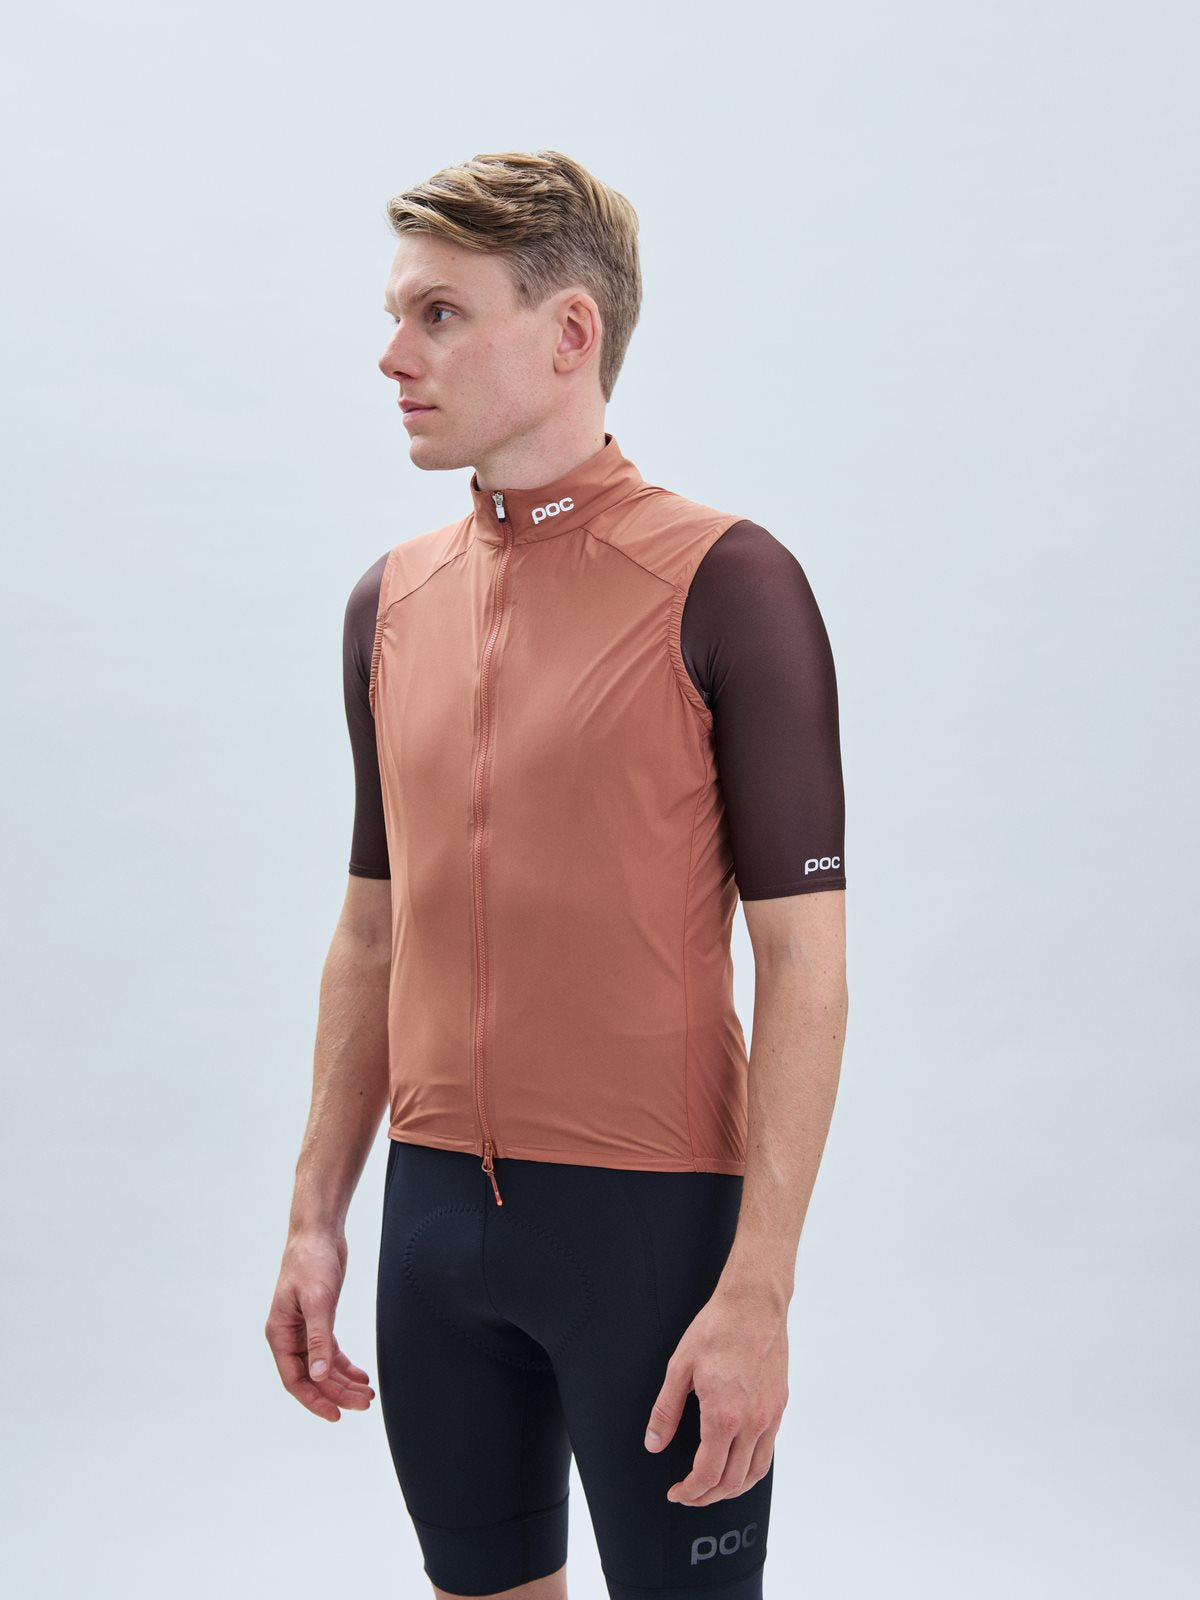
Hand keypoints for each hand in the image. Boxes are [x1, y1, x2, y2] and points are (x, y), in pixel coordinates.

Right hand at [264, 1230, 375, 1421]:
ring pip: (323, 1367)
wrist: (319, 1233)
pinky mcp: (320, 1320)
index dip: (314, 1400)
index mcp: (279, 1333)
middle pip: (312, 1377)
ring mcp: (304, 1329)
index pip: (295, 1379)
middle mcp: (289, 1335)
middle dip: (337, 1392)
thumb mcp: (317, 1301)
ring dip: (344, 1382)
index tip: (336, 1415)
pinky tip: (361, 1376)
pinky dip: (345, 1365)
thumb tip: (318, 1375)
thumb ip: (318, 1339)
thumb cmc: (311, 1261)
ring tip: (367, 1394)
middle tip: (364, 1403)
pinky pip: (330, 1352)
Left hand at [643, 1283, 787, 1504]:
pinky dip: (752, 1468)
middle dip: (708, 1496)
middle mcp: (751, 1423)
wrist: (755, 1304)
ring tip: (712, 1487)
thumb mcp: (680, 1367)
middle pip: (733, 1481)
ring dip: (733, 1488)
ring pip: (756, 1472)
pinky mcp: (779, 1405)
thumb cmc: (717, 1329)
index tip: (677, 1492)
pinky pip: (768, 1451)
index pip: (708, 1474)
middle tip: (689, 1494)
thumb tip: (654, 1443)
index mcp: (723, 1416)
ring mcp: (769, 1416)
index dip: (690, 1491)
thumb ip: (666, 1410)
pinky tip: (737, 1461)